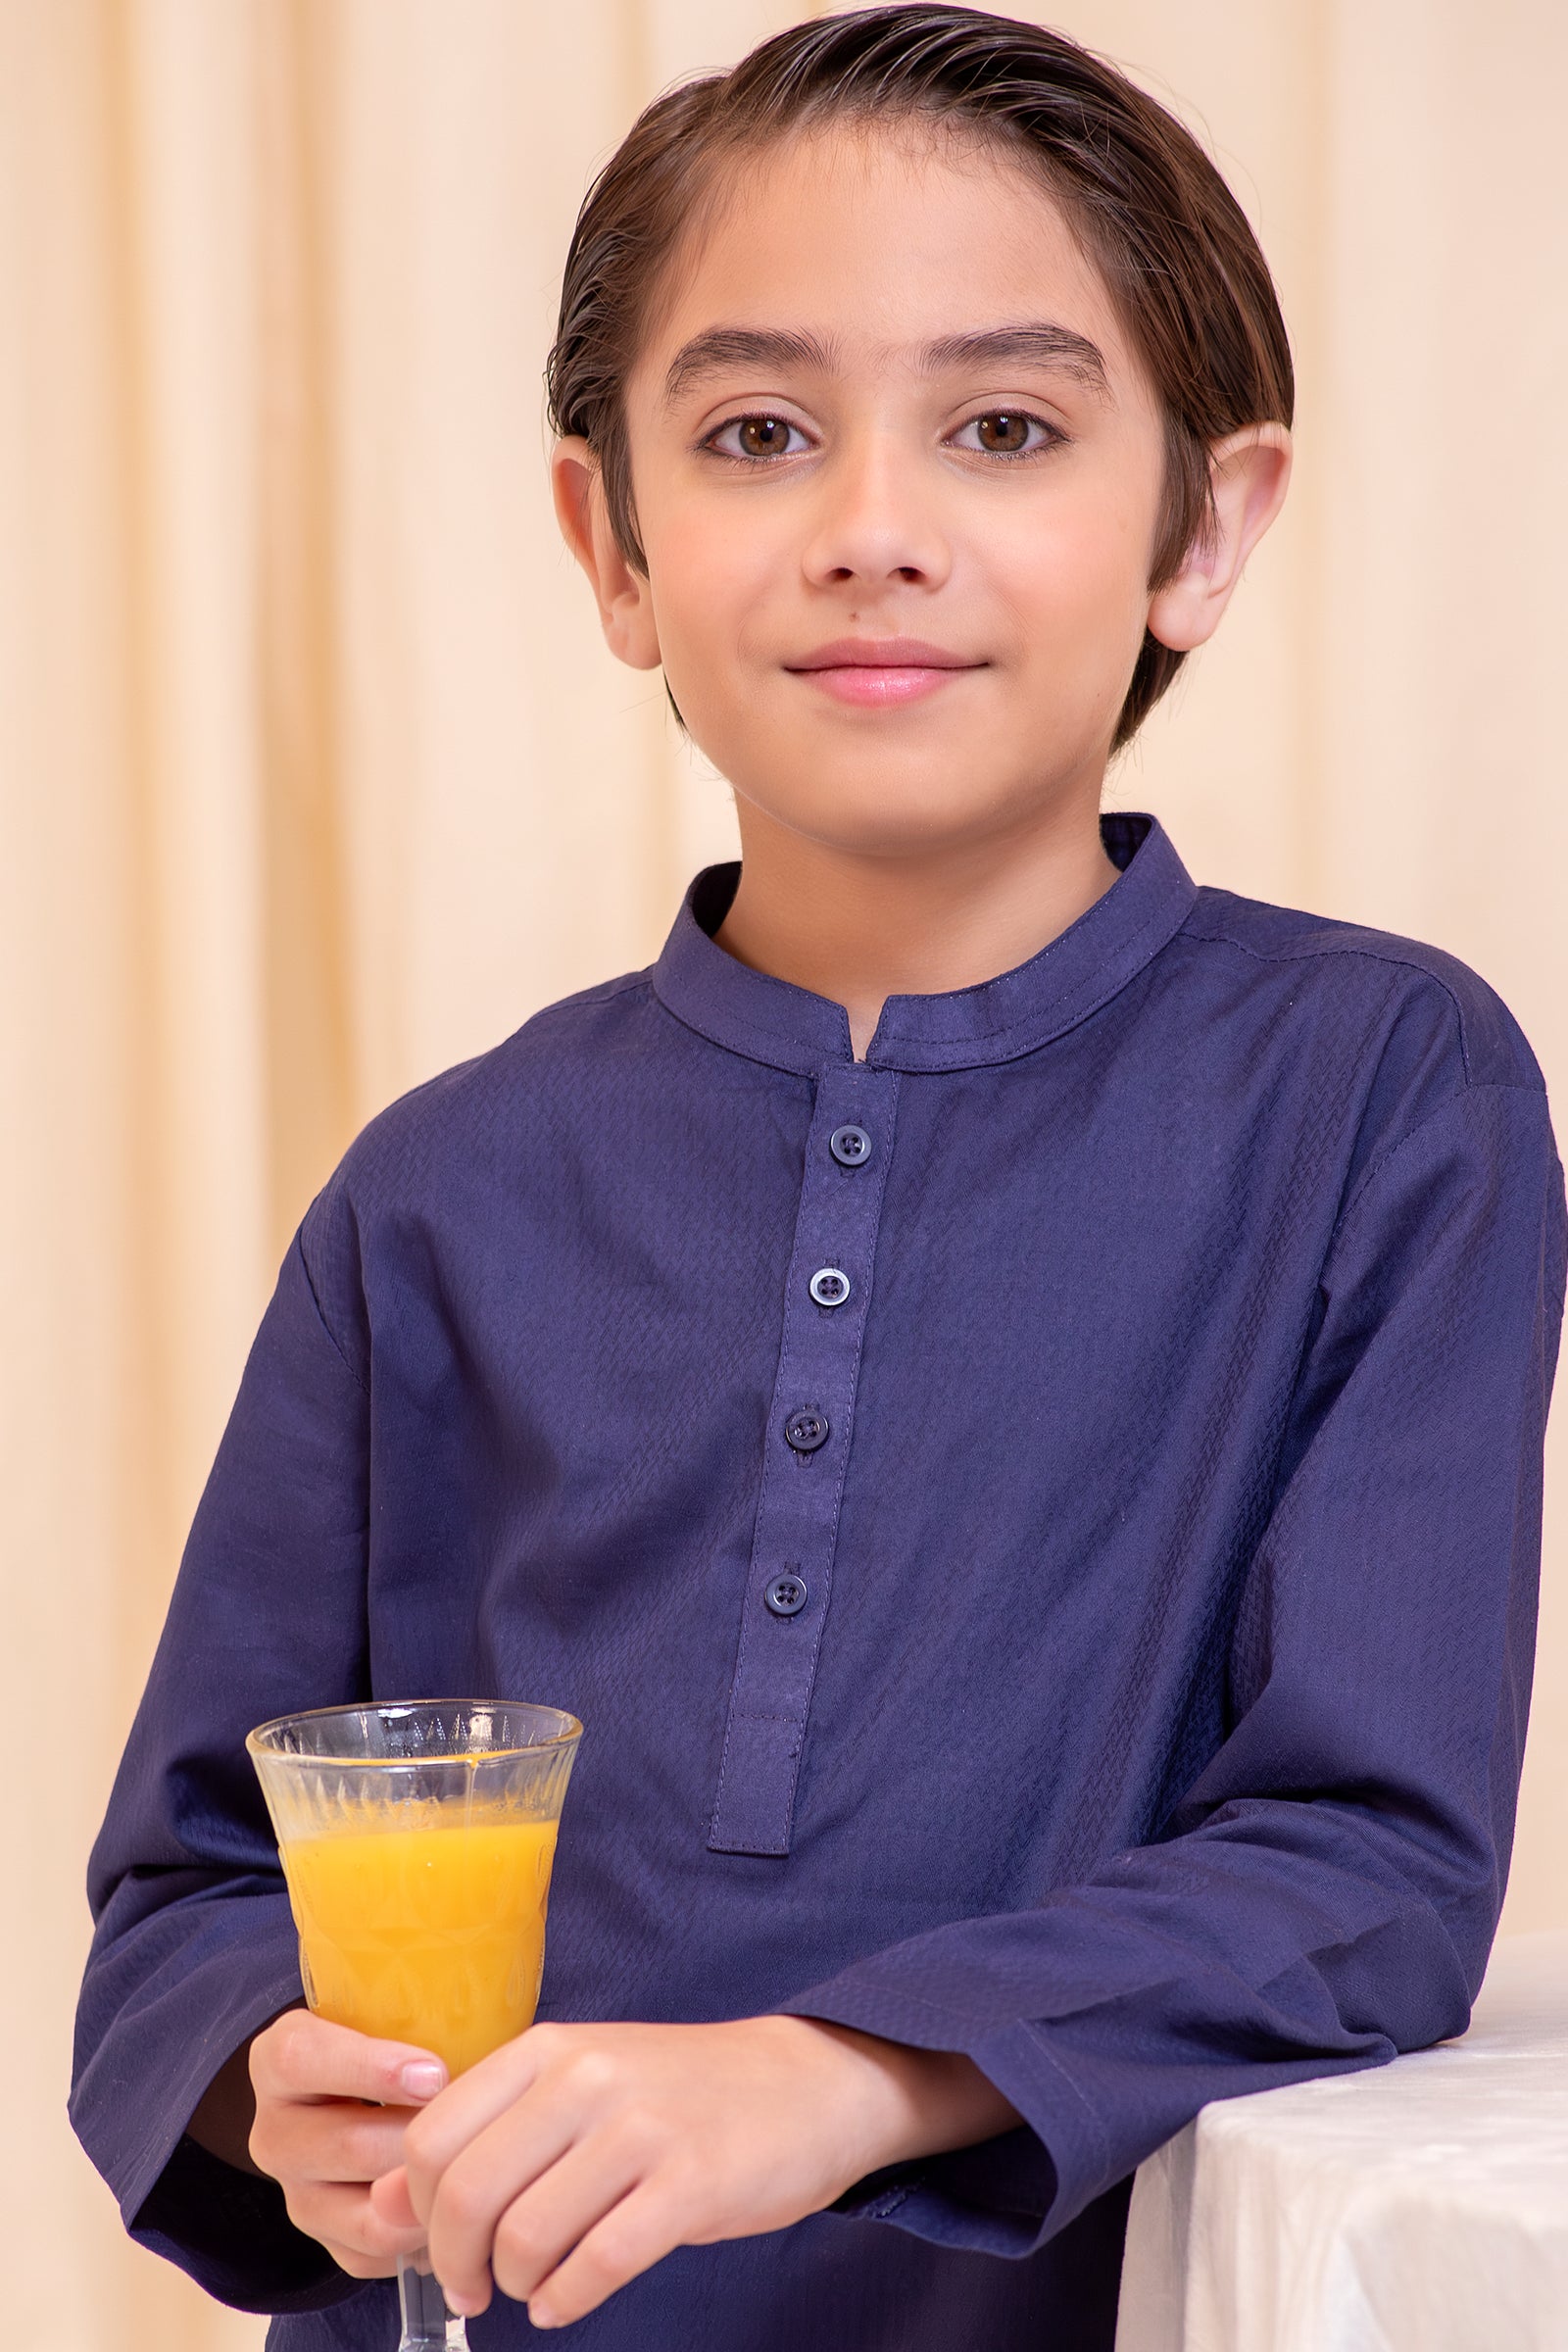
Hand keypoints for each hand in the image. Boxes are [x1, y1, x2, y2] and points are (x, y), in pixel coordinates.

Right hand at [247, 2009, 450, 2277]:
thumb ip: (422, 2018)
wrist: (354, 2096)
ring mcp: (296, 2194)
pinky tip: (458, 2205)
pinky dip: (424, 2235)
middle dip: (421, 2139)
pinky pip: (377, 2253)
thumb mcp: (387, 2013)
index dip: (371, 2068)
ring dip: (428, 2192)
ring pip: (367, 2211)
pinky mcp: (323, 2242)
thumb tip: (492, 2040)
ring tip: (475, 2167)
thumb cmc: (389, 2044)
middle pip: (348, 2145)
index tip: (435, 2073)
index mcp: (281, 2059)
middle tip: (476, 2125)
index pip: (303, 2059)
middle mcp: (275, 2131)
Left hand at [372, 2015, 1017, 2328]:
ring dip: (516, 2285)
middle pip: (468, 2194)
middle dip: (456, 2263)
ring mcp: (641, 2128)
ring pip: (526, 2237)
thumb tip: (383, 2202)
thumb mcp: (576, 2087)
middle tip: (474, 2288)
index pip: (433, 2138)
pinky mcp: (691, 2182)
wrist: (802, 2084)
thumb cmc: (676, 2094)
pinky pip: (598, 2264)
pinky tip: (569, 2298)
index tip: (435, 2244)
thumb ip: (488, 2133)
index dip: (417, 2210)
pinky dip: (567, 2299)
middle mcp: (586, 2077)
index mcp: (548, 2047)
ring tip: (533, 2287)